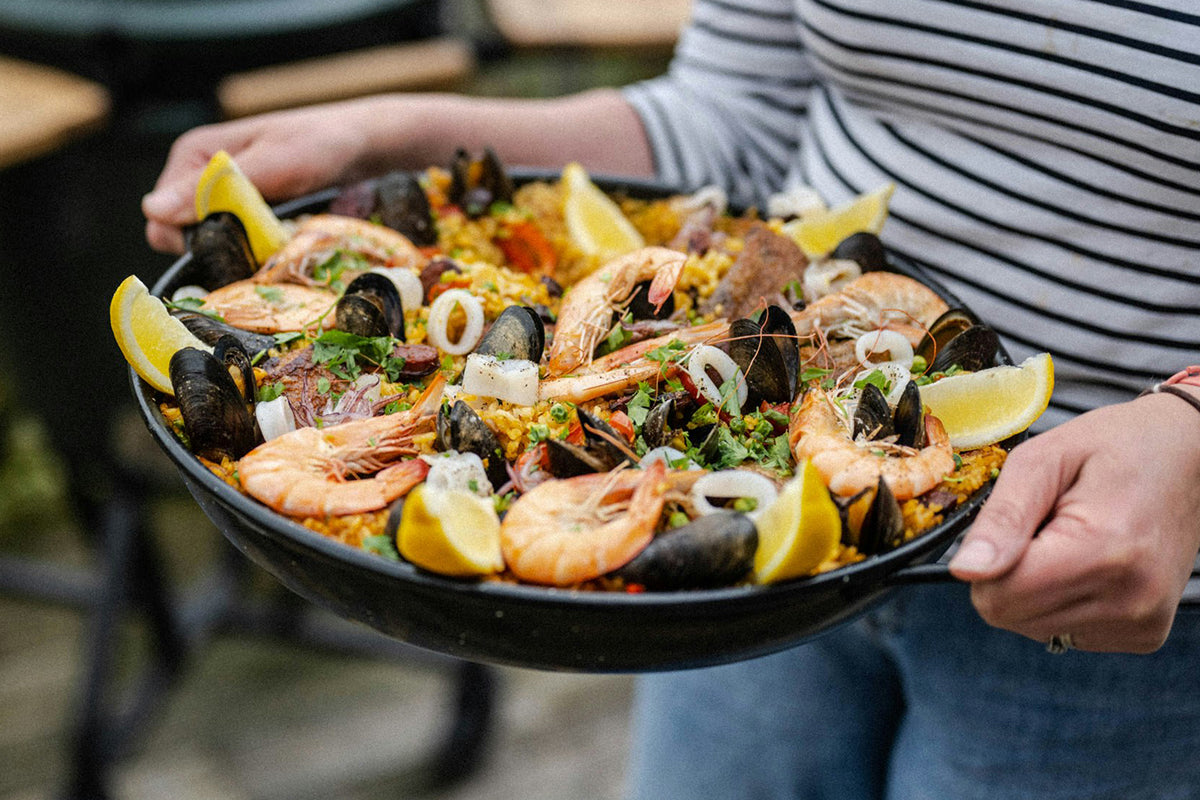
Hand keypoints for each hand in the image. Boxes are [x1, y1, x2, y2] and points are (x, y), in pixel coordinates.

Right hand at [142, 100, 378, 253]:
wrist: (357, 145)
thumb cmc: (316, 144)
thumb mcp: (269, 165)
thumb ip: (214, 188)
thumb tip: (152, 210)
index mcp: (193, 155)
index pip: (162, 217)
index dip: (191, 238)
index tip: (233, 244)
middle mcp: (200, 175)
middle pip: (184, 233)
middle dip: (217, 246)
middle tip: (261, 243)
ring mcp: (223, 194)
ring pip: (213, 240)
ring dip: (240, 249)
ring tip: (275, 239)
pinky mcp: (246, 209)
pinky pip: (237, 238)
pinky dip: (255, 245)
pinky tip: (280, 239)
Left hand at [949, 389, 1199, 652]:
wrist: (1187, 456)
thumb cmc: (1113, 447)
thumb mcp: (1043, 460)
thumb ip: (1002, 518)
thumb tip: (965, 571)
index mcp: (1103, 550)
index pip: (999, 596)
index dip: (986, 561)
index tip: (1013, 527)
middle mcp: (1130, 598)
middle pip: (1012, 617)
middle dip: (1009, 573)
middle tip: (1045, 528)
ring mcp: (1142, 621)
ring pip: (1035, 628)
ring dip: (1036, 588)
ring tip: (1070, 541)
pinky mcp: (1145, 633)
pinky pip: (1067, 632)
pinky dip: (1063, 600)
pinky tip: (1088, 563)